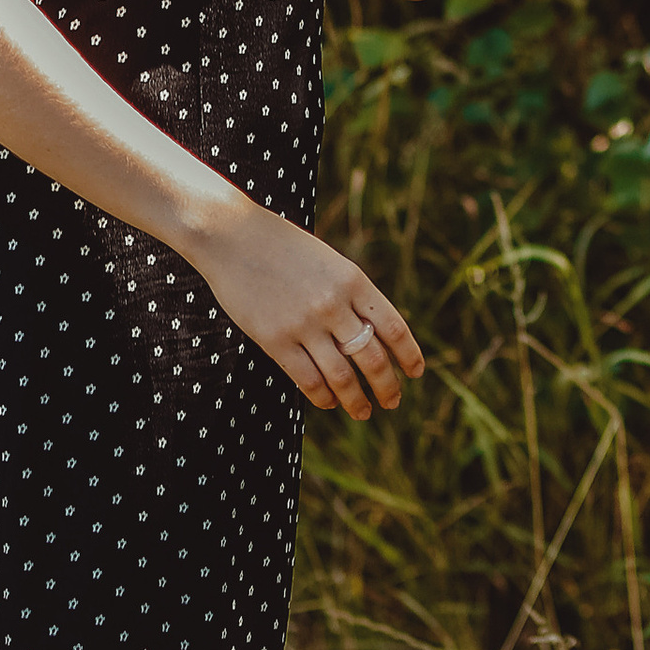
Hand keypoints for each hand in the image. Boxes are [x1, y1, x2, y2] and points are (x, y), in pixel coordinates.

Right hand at [190, 198, 423, 418]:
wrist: (234, 237)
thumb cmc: (285, 249)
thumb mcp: (330, 264)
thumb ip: (351, 296)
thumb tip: (371, 338)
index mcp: (354, 281)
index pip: (394, 327)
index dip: (409, 355)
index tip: (416, 373)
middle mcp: (334, 304)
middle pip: (373, 358)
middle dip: (387, 385)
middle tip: (393, 402)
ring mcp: (305, 324)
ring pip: (342, 376)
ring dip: (356, 400)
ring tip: (363, 412)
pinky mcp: (275, 340)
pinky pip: (307, 379)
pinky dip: (322, 396)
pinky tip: (329, 402)